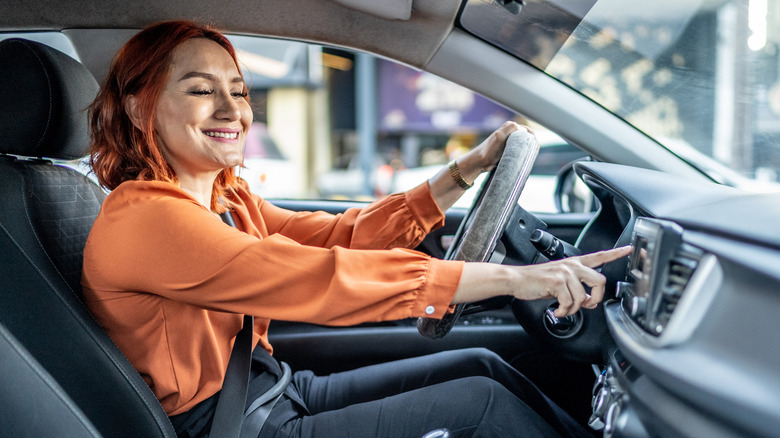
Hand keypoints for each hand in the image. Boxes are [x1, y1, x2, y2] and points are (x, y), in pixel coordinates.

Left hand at [459, 121, 530, 177]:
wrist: (479, 162)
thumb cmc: (488, 150)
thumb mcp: (499, 137)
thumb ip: (510, 129)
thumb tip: (522, 128)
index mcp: (509, 126)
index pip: (527, 130)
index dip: (532, 137)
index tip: (535, 146)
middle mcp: (510, 132)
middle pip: (526, 137)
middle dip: (531, 144)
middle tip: (532, 153)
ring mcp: (509, 141)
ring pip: (523, 144)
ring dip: (527, 149)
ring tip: (528, 157)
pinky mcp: (508, 149)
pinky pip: (519, 150)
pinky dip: (523, 154)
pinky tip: (524, 159)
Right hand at [511, 246, 631, 316]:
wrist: (516, 280)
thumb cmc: (536, 281)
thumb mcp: (560, 282)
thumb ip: (577, 288)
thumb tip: (588, 300)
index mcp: (574, 264)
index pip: (599, 256)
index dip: (616, 253)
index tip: (629, 249)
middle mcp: (572, 265)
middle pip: (600, 281)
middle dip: (596, 298)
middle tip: (586, 305)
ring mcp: (565, 272)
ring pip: (583, 297)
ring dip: (573, 309)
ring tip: (563, 309)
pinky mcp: (557, 281)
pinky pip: (570, 302)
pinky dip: (564, 311)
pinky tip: (557, 309)